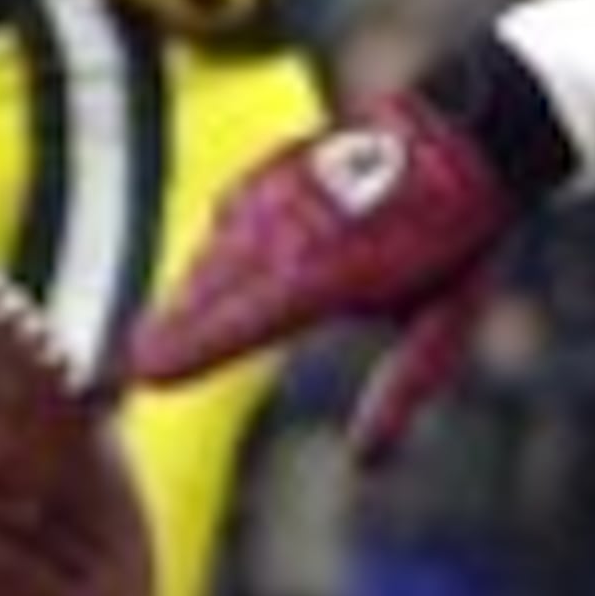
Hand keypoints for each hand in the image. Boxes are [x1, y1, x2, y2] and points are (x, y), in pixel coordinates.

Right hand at [128, 88, 528, 457]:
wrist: (469, 135)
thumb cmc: (459, 242)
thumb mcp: (445, 326)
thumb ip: (400, 393)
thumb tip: (364, 461)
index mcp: (332, 273)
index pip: (244, 318)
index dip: (191, 347)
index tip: (143, 375)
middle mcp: (295, 230)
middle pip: (211, 287)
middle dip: (169, 327)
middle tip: (125, 368)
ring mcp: (281, 193)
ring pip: (214, 251)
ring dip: (188, 291)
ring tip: (157, 332)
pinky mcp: (275, 169)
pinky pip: (228, 216)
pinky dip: (215, 248)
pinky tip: (206, 273)